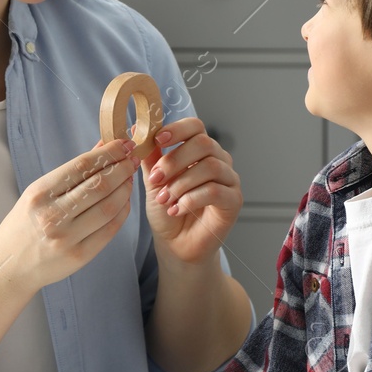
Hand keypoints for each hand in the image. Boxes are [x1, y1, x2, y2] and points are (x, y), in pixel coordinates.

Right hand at [0, 138, 140, 291]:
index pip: (81, 166)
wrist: (11, 266)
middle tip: (132, 159)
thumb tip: (103, 145)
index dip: (108, 153)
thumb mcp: (39, 193)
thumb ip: (72, 172)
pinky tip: (124, 202)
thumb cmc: (25, 225)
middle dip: (122, 168)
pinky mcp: (79, 256)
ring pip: (109, 207)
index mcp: (40, 194)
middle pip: (99, 185)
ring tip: (129, 179)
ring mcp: (67, 238)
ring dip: (125, 189)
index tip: (123, 144)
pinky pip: (109, 230)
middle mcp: (52, 216)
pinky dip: (122, 212)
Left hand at [140, 119, 241, 265]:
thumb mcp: (153, 181)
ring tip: (164, 199)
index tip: (158, 139)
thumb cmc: (166, 210)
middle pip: (204, 144)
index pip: (196, 126)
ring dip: (181, 183)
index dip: (177, 129)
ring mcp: (229, 180)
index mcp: (200, 151)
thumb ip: (150, 156)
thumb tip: (138, 127)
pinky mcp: (234, 201)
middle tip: (155, 179)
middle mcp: (219, 161)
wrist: (175, 244)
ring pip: (210, 167)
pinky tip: (176, 209)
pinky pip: (215, 191)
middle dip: (174, 160)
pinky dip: (191, 199)